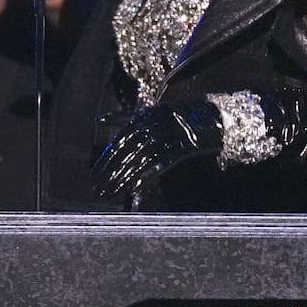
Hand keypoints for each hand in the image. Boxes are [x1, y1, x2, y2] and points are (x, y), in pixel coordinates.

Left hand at [90, 100, 221, 198]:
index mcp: (144, 117)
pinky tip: (132, 188)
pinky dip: (144, 176)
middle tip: (98, 189)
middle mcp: (154, 125)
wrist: (213, 117)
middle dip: (111, 172)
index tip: (94, 175)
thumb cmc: (176, 116)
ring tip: (111, 192)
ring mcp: (168, 136)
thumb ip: (124, 117)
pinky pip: (159, 164)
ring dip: (124, 178)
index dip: (106, 160)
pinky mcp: (182, 148)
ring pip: (141, 160)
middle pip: (128, 152)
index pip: (120, 141)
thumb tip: (100, 120)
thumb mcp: (150, 113)